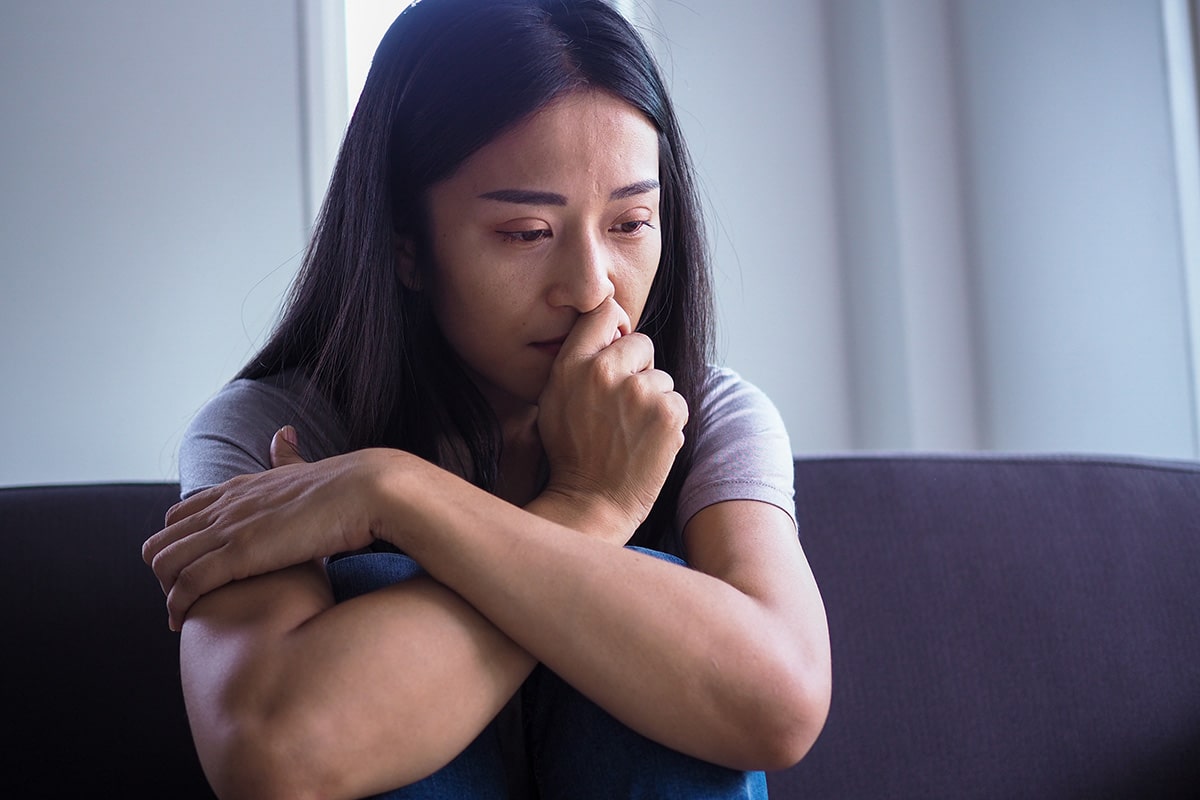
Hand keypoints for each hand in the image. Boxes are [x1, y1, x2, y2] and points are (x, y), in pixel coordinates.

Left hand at [143, 427, 378, 629]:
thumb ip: (288, 457)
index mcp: (239, 489)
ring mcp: (229, 527)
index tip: (192, 570)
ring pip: (164, 563)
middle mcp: (225, 506)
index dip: (178, 545)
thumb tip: (284, 433)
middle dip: (164, 574)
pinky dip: (178, 605)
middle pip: (162, 540)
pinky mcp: (239, 552)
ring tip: (180, 616)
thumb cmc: (345, 487)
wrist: (366, 490)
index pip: (180, 516)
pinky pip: (187, 583)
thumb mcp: (303, 469)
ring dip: (166, 593)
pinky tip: (185, 621)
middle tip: (183, 599)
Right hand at [535, 298, 688, 541]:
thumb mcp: (555, 400)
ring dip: (655, 400)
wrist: (591, 503)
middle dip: (639, 368)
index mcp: (571, 364)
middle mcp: (603, 371)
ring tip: (632, 432)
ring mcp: (638, 391)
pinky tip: (647, 444)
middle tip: (622, 407)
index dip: (617, 327)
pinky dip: (669, 423)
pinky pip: (677, 402)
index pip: (603, 311)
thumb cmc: (572, 454)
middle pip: (641, 342)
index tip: (618, 345)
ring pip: (662, 377)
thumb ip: (577, 362)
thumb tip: (610, 328)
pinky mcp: (667, 412)